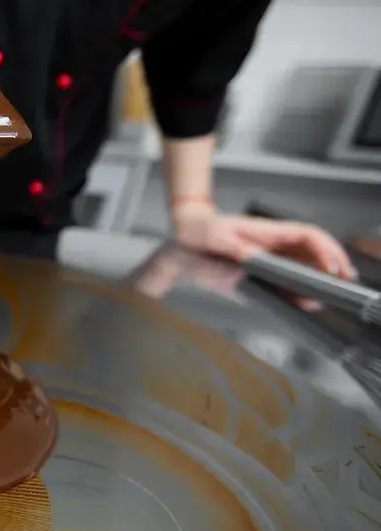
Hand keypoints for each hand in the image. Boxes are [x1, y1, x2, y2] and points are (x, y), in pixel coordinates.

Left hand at [172, 205, 355, 308]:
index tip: (331, 266)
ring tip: (328, 295)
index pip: (308, 235)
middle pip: (313, 251)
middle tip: (344, 283)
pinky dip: (298, 289)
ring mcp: (270, 256)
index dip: (324, 249)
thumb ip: (236, 248)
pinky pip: (285, 279)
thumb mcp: (216, 237)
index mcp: (269, 230)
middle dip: (333, 264)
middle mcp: (275, 243)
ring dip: (318, 279)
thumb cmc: (202, 231)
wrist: (186, 235)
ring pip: (304, 265)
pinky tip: (305, 300)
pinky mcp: (262, 268)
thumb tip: (254, 258)